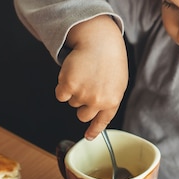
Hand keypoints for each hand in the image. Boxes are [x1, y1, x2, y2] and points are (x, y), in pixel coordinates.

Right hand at [55, 15, 128, 139]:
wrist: (99, 40)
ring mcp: (83, 94)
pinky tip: (72, 73)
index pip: (102, 121)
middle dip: (82, 104)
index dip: (94, 131)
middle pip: (82, 115)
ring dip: (74, 90)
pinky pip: (60, 95)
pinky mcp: (68, 85)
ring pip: (72, 102)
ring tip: (84, 73)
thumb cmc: (109, 58)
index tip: (88, 137)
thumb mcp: (117, 81)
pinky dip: (62, 86)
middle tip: (87, 86)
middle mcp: (98, 101)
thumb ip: (109, 99)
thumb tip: (95, 116)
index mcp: (112, 101)